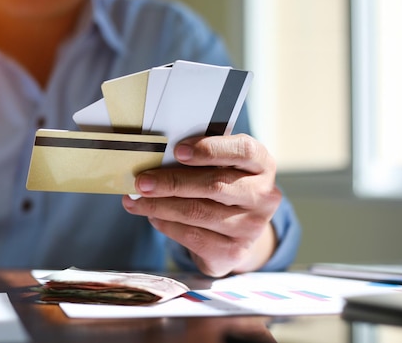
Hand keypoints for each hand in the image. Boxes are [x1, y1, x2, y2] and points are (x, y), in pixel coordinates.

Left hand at [122, 134, 280, 277]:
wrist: (235, 232)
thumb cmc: (221, 187)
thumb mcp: (220, 167)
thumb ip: (199, 157)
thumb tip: (158, 155)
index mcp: (262, 164)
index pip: (243, 150)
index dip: (209, 149)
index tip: (177, 150)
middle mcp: (264, 195)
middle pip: (214, 184)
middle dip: (171, 182)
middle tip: (141, 181)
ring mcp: (253, 227)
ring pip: (198, 212)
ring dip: (160, 205)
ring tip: (137, 200)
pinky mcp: (235, 252)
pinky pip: (194, 237)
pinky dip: (167, 226)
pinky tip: (153, 217)